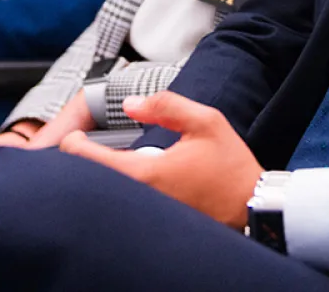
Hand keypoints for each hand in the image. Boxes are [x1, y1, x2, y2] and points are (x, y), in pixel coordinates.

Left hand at [58, 92, 261, 228]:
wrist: (253, 208)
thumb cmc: (232, 169)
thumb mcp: (206, 122)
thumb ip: (166, 106)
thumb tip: (132, 104)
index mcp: (148, 174)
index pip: (90, 162)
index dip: (74, 146)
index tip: (75, 136)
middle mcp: (142, 200)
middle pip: (94, 182)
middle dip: (84, 163)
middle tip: (85, 146)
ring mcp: (148, 215)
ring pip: (110, 196)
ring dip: (103, 178)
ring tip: (107, 161)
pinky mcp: (156, 224)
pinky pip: (126, 206)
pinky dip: (120, 192)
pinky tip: (132, 180)